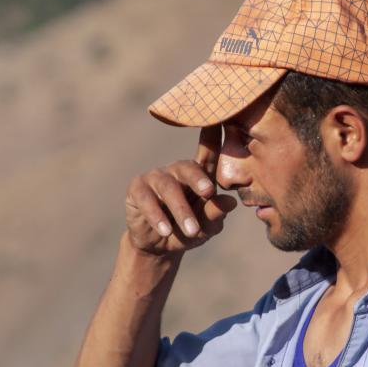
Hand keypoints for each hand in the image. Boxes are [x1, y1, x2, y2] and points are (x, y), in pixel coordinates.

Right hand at [125, 125, 237, 255]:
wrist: (159, 248)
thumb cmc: (188, 231)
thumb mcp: (206, 227)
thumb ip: (215, 214)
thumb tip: (230, 202)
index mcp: (199, 175)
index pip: (208, 154)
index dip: (214, 137)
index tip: (222, 119)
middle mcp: (177, 171)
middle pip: (188, 167)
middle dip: (198, 179)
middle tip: (208, 193)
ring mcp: (156, 177)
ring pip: (169, 188)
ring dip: (181, 210)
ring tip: (191, 231)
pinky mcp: (137, 189)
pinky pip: (147, 199)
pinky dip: (157, 216)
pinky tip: (166, 231)